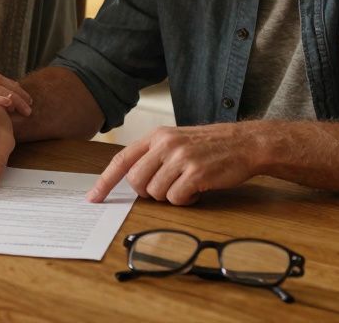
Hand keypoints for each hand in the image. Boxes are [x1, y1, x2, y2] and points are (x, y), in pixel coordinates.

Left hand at [87, 124, 257, 205]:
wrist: (245, 143)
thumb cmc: (210, 146)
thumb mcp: (177, 141)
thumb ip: (154, 156)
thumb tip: (132, 180)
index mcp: (157, 136)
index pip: (122, 160)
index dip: (105, 181)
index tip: (93, 197)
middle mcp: (165, 145)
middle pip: (136, 182)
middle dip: (148, 192)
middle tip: (167, 187)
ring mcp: (180, 159)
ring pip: (156, 193)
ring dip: (171, 197)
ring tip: (187, 185)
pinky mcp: (196, 174)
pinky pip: (177, 199)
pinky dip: (186, 201)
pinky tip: (197, 191)